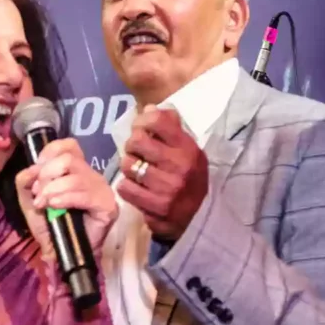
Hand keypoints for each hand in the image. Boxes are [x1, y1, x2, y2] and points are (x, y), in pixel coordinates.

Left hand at [15, 138, 118, 260]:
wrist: (59, 253)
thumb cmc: (49, 226)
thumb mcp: (29, 200)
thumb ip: (25, 181)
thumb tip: (31, 169)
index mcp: (74, 169)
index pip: (68, 145)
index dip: (49, 153)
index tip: (36, 172)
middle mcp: (91, 175)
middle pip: (69, 158)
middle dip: (47, 174)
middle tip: (39, 193)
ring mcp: (101, 189)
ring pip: (76, 176)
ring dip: (53, 189)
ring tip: (44, 203)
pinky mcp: (107, 205)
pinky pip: (85, 194)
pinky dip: (66, 198)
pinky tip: (55, 206)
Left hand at [118, 106, 207, 243]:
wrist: (199, 216)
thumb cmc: (190, 177)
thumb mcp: (189, 150)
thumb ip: (171, 128)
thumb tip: (149, 108)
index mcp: (188, 148)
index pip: (158, 121)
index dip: (143, 120)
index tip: (141, 127)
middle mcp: (179, 166)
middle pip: (137, 141)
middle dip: (132, 145)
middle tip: (136, 151)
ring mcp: (167, 188)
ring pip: (128, 165)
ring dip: (128, 166)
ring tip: (136, 170)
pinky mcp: (156, 208)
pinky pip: (125, 188)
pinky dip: (126, 186)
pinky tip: (135, 187)